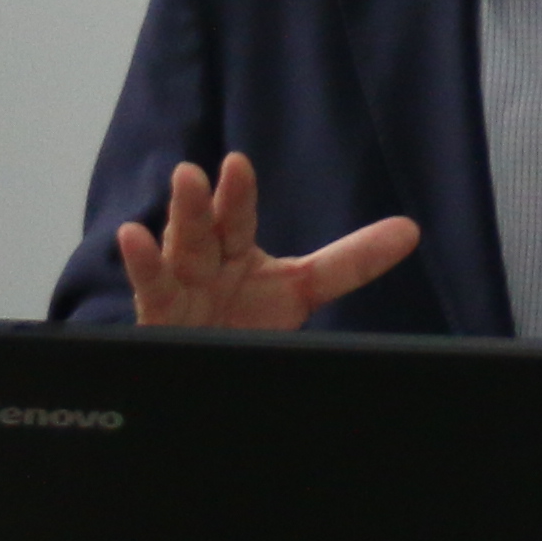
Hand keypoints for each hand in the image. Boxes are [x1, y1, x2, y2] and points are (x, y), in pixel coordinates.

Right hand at [113, 155, 419, 330]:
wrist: (208, 376)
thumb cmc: (245, 320)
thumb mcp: (300, 290)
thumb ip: (349, 261)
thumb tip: (410, 229)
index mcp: (235, 251)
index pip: (239, 220)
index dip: (238, 196)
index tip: (237, 164)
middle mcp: (205, 264)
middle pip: (205, 230)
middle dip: (202, 203)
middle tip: (199, 173)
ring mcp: (179, 292)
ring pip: (177, 253)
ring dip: (177, 221)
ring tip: (180, 185)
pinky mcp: (159, 322)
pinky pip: (149, 291)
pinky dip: (141, 265)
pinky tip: (130, 236)